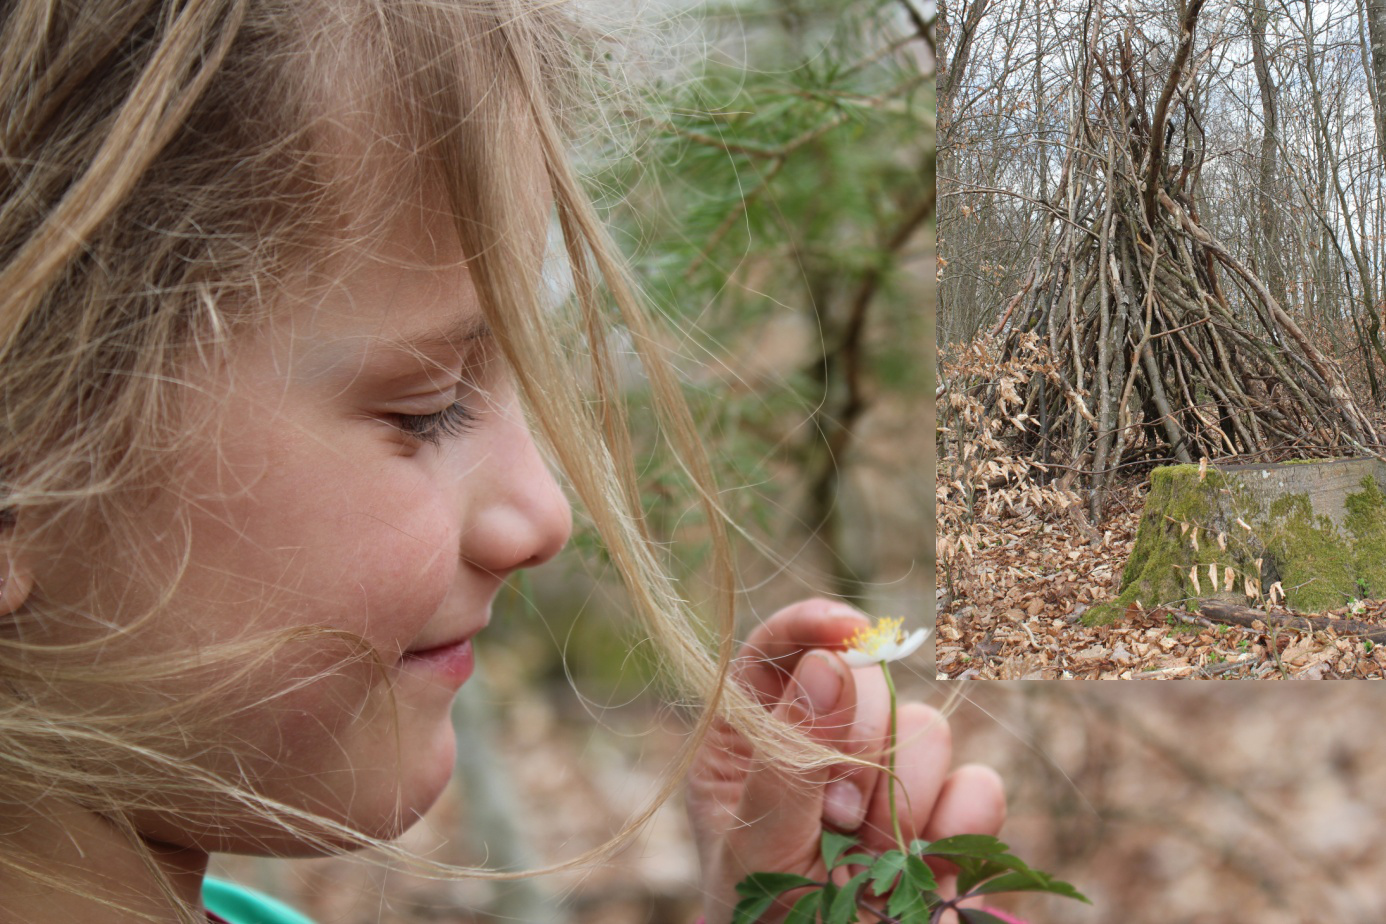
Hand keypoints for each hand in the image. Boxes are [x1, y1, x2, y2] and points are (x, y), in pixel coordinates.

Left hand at [685, 599, 1005, 922]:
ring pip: (931, 729)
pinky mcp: (947, 820)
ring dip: (907, 802)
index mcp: (753, 743)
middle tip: (838, 821)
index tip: (854, 632)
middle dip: (862, 752)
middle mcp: (824, 749)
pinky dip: (958, 829)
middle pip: (869, 683)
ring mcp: (890, 782)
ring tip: (872, 861)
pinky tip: (926, 871)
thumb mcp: (759, 851)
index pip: (778, 651)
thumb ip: (790, 761)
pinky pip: (978, 785)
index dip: (815, 625)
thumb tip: (828, 664)